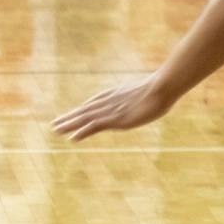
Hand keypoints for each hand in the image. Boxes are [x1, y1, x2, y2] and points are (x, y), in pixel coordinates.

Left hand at [53, 75, 175, 140]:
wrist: (164, 86)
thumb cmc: (166, 85)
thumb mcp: (159, 87)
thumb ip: (156, 89)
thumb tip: (169, 85)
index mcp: (121, 92)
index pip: (99, 99)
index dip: (87, 106)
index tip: (78, 109)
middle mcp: (112, 100)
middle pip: (87, 108)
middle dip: (71, 116)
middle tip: (56, 123)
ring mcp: (113, 109)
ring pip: (84, 117)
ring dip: (69, 124)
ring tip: (55, 130)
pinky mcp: (115, 119)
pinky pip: (93, 126)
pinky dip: (81, 132)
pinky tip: (71, 138)